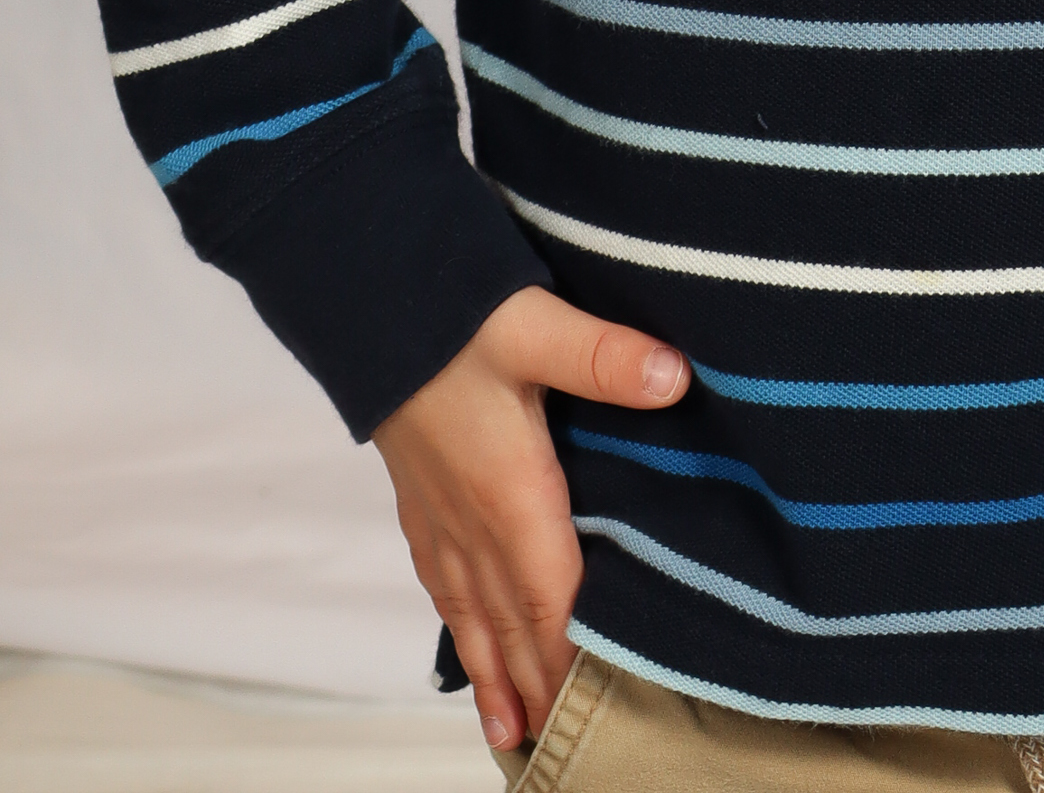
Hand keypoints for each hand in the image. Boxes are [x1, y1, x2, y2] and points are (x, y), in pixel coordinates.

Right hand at [372, 285, 689, 754]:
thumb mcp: (536, 325)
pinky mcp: (419, 492)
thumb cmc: (452, 314)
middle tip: (547, 751)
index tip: (587, 712)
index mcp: (509, 493)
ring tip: (506, 730)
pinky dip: (456, 624)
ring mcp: (439, 511)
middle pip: (510, 623)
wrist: (367, 296)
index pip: (549, 599)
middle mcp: (471, 519)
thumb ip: (605, 355)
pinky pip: (440, 580)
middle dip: (532, 687)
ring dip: (491, 672)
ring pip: (470, 611)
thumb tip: (675, 377)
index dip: (568, 660)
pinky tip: (463, 634)